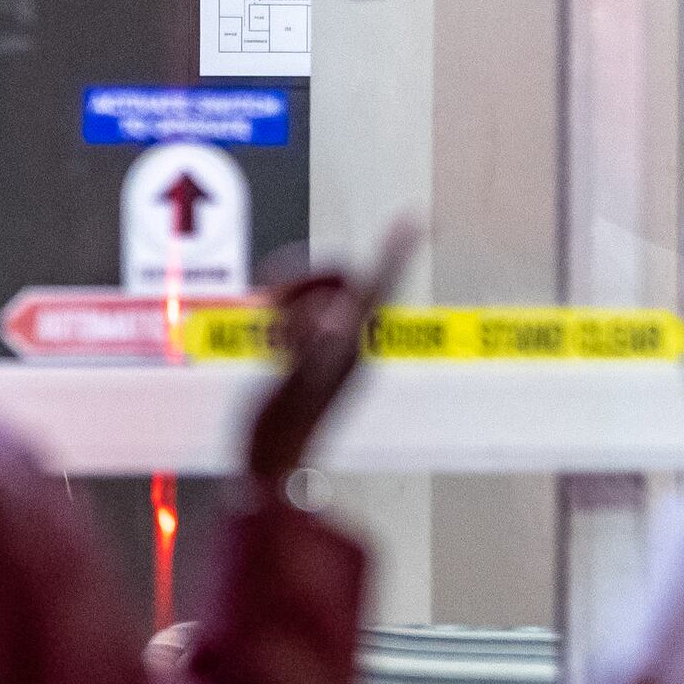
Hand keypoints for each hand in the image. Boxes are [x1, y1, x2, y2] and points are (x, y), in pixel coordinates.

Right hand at [243, 217, 418, 493]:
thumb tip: (334, 317)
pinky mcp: (313, 351)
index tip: (416, 219)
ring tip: (267, 318)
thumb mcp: (296, 386)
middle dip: (307, 275)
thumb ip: (314, 350)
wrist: (273, 464)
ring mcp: (333, 345)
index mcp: (350, 341)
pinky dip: (284, 312)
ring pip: (320, 293)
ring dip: (290, 293)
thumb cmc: (281, 430)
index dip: (395, 250)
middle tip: (270, 294)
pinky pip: (304, 311)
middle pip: (341, 279)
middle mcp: (349, 339)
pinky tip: (270, 337)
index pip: (379, 284)